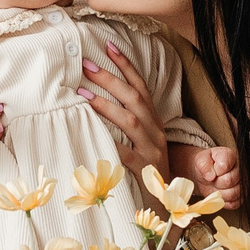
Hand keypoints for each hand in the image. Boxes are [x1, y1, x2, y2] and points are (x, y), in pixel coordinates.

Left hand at [77, 40, 167, 179]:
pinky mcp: (146, 170)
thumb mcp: (142, 142)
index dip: (126, 65)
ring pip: (130, 120)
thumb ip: (127, 122)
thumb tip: (96, 100)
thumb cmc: (147, 169)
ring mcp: (153, 150)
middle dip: (110, 79)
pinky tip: (95, 136)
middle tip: (87, 65)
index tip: (108, 46)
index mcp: (154, 121)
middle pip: (133, 98)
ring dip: (106, 105)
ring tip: (82, 95)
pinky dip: (112, 143)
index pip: (141, 86)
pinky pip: (127, 154)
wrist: (167, 203)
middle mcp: (155, 131)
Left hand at [168, 144, 241, 213]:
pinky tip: (220, 194)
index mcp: (231, 156)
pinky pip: (234, 204)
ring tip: (216, 186)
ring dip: (220, 193)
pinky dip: (224, 201)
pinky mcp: (240, 197)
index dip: (215, 171)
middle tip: (212, 179)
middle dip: (216, 182)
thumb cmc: (206, 166)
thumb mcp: (200, 160)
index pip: (225, 166)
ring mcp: (243, 184)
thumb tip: (210, 175)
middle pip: (229, 181)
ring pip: (233, 194)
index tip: (211, 170)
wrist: (207, 175)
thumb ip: (203, 164)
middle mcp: (241, 169)